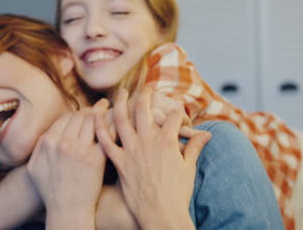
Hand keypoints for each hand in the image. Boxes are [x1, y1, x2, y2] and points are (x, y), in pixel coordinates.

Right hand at [27, 99, 108, 228]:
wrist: (67, 209)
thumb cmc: (50, 190)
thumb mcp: (35, 167)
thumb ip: (40, 146)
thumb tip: (48, 132)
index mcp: (48, 142)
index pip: (65, 118)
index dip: (77, 113)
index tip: (84, 113)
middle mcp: (63, 142)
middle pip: (80, 116)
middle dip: (91, 109)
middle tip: (101, 105)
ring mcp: (80, 150)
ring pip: (92, 120)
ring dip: (102, 111)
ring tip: (108, 106)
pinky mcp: (96, 158)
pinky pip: (105, 134)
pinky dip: (110, 124)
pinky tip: (116, 119)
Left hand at [95, 88, 210, 228]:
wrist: (161, 215)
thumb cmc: (178, 193)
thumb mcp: (189, 168)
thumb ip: (195, 147)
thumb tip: (207, 134)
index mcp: (167, 141)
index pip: (172, 116)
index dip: (176, 113)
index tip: (176, 114)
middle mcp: (148, 141)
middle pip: (144, 110)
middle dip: (145, 95)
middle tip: (144, 88)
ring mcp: (131, 151)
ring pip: (122, 119)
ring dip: (120, 102)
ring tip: (120, 92)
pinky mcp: (119, 163)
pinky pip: (106, 142)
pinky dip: (100, 128)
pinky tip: (95, 116)